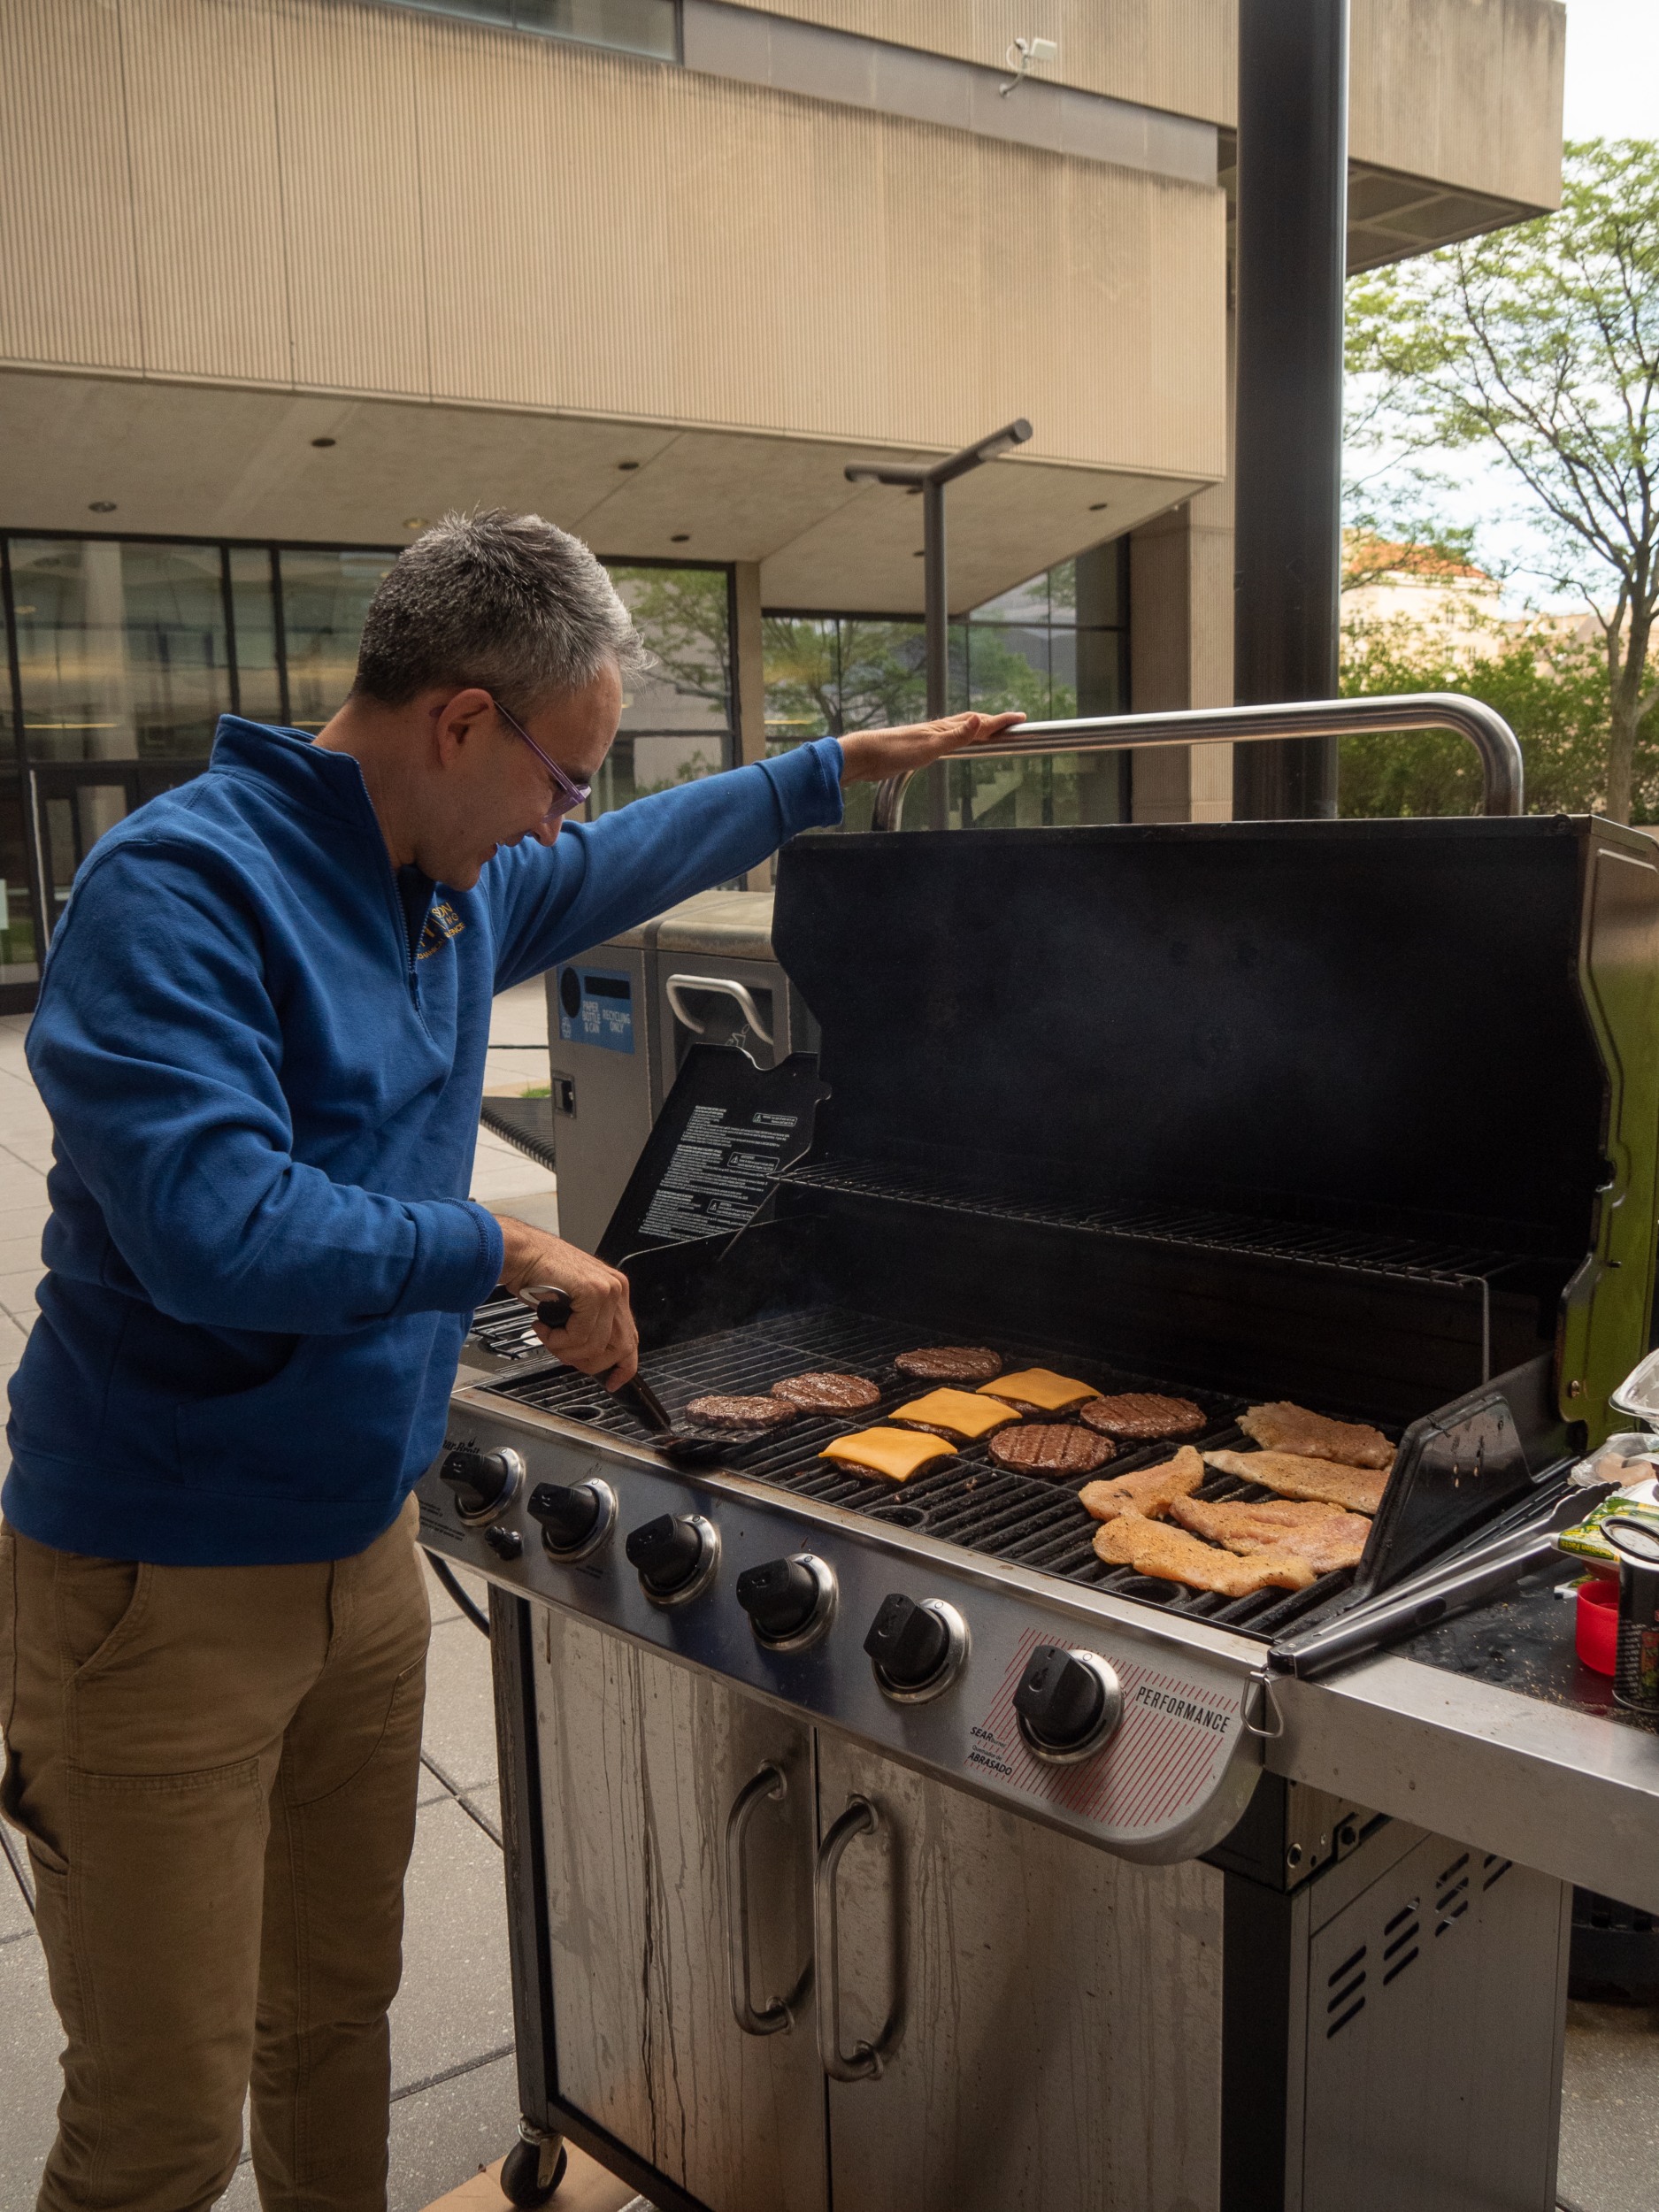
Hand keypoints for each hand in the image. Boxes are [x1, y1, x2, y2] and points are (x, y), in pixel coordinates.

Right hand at [494, 1216, 637, 1388]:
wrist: (519, 1253)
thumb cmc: (537, 1274)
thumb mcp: (570, 1304)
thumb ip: (586, 1325)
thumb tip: (588, 1356)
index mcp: (614, 1292)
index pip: (630, 1338)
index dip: (624, 1367)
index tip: (614, 1382)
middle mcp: (616, 1289)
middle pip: (618, 1348)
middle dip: (587, 1361)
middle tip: (562, 1353)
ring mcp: (607, 1289)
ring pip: (596, 1345)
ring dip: (565, 1349)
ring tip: (548, 1335)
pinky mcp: (593, 1291)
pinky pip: (580, 1335)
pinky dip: (558, 1339)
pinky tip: (543, 1325)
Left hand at [837, 710, 1025, 784]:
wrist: (864, 756)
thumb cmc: (895, 752)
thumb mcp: (930, 746)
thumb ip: (957, 736)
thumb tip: (981, 720)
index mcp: (944, 729)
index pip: (980, 723)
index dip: (1001, 721)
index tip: (1021, 718)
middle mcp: (938, 730)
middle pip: (972, 723)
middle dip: (993, 722)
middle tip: (1011, 723)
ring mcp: (928, 737)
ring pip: (959, 730)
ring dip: (977, 728)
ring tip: (989, 730)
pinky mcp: (919, 747)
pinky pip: (948, 739)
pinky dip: (960, 738)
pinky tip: (954, 743)